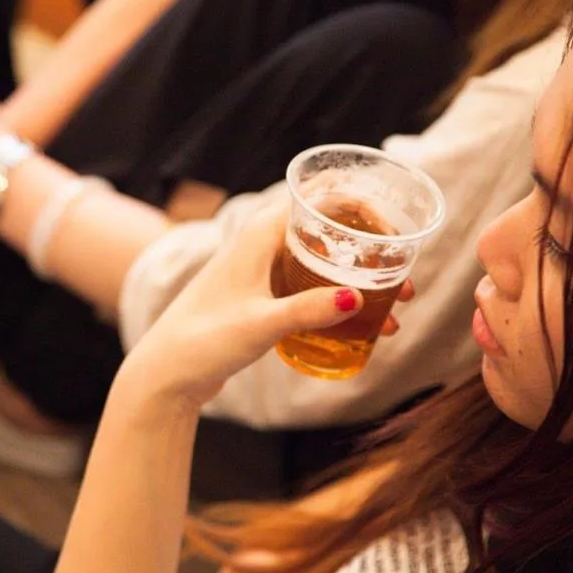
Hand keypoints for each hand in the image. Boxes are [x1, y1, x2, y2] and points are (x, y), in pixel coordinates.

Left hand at [125, 202, 411, 406]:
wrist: (166, 373)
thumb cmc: (203, 340)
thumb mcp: (260, 324)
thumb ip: (307, 310)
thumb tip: (357, 298)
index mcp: (261, 234)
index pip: (321, 198)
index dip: (362, 207)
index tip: (396, 232)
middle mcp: (265, 245)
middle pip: (332, 232)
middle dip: (373, 253)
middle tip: (406, 282)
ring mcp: (265, 272)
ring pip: (326, 264)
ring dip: (362, 282)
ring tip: (395, 311)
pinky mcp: (265, 298)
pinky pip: (314, 289)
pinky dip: (341, 302)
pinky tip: (364, 328)